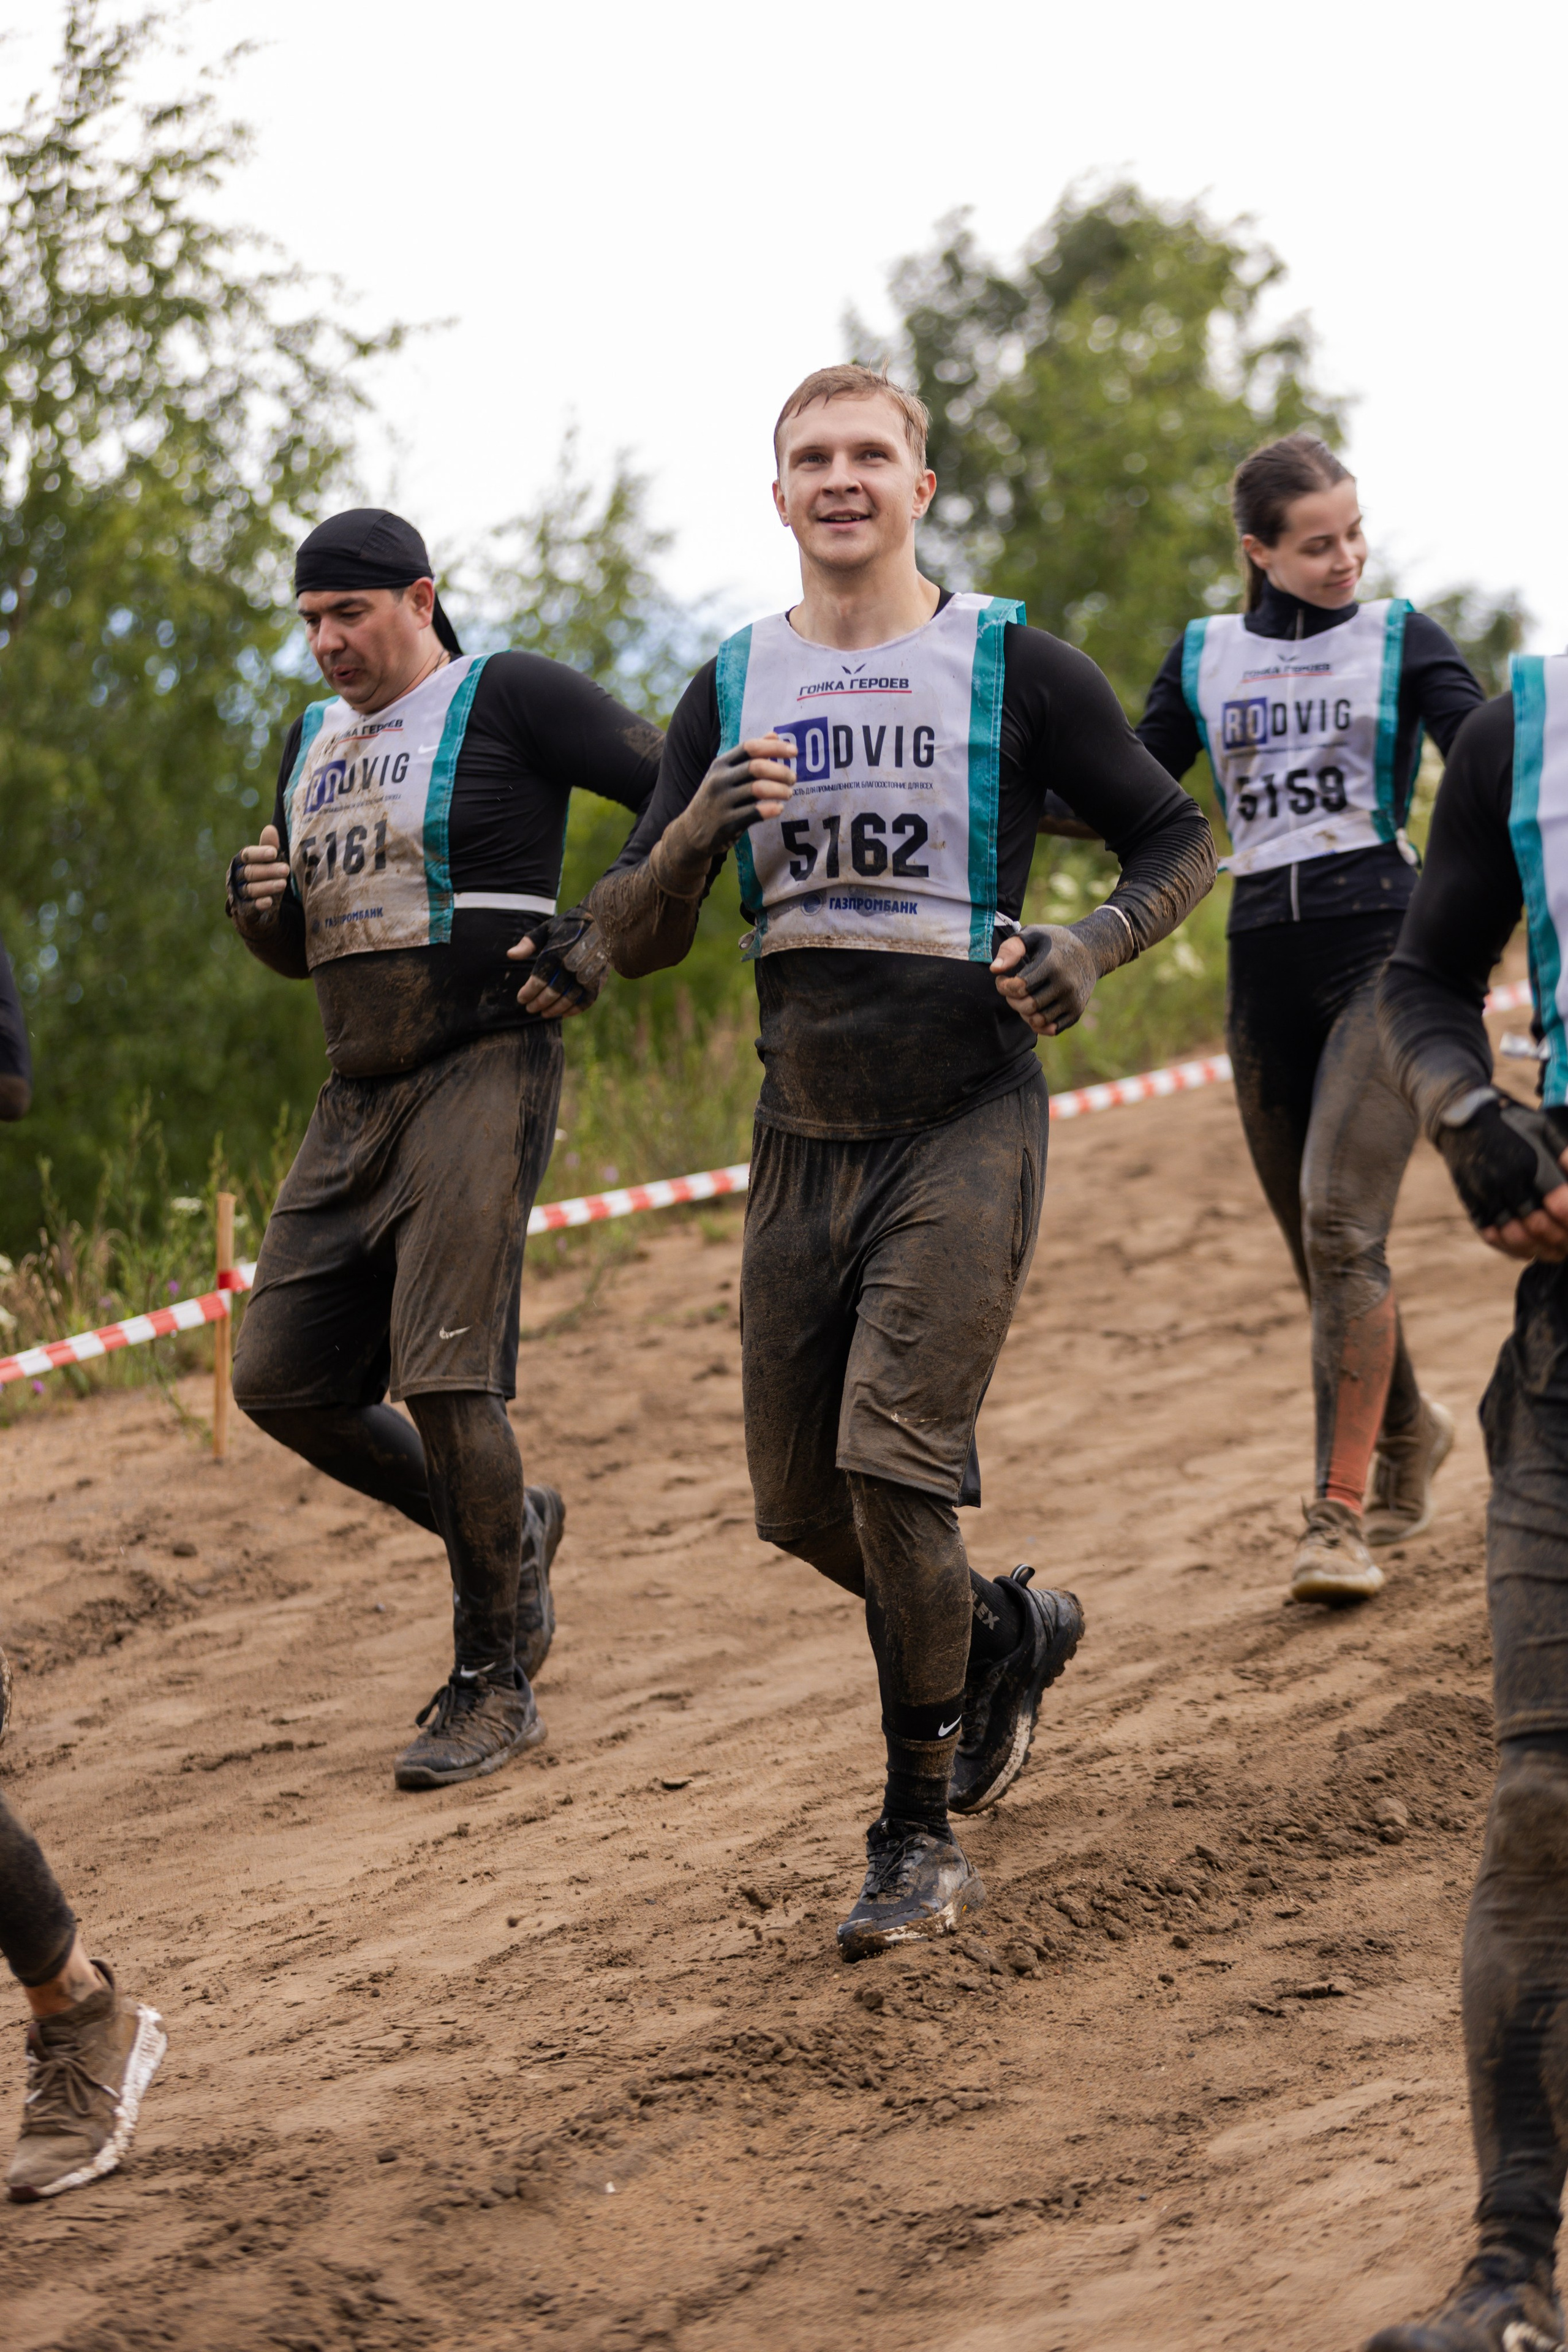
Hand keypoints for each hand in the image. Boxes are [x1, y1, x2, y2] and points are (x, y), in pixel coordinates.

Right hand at [227, 824, 288, 927]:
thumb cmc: (265, 876)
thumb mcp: (269, 862)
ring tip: (283, 884)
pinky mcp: (244, 910)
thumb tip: (270, 828)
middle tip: (286, 870)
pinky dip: (258, 904)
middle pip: (250, 872)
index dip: (259, 853)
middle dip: (268, 871)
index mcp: (241, 862)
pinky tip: (269, 902)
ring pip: (251, 889)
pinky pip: (249, 907)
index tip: (274, 852)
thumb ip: (269, 848)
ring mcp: (239, 894)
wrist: (260, 904)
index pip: (246, 855)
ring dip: (267, 886)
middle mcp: (236, 877)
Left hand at [508, 907, 611, 1018]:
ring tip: (544, 1014)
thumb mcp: (546, 929)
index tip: (521, 998)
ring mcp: (586, 974)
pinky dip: (574, 1010)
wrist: (602, 921)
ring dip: (554, 1010)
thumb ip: (528, 943)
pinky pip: (585, 1001)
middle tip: (529, 1009)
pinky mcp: (598, 980)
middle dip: (538, 1004)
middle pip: (551, 993)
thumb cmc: (568, 925)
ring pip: (567, 1000)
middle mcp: (571, 965)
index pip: (538, 980)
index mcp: (555, 952)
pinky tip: (563, 1013)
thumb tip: (510, 955)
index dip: (528, 992)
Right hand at [675, 738, 795, 858]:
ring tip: (788, 793)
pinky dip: (771, 809)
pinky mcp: (728, 823)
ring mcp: (722, 802)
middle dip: (781, 771)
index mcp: (721, 764)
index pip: (750, 747)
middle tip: (792, 778)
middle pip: (756, 767)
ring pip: (758, 789)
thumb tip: (774, 735)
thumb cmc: (716, 798)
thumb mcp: (726, 773)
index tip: (794, 752)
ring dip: (780, 790)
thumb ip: (750, 755)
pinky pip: (754, 813)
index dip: (774, 747)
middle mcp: (720, 780)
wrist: (691, 832)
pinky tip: (779, 808)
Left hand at [991, 923, 1101, 1036]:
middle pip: (1028, 1006)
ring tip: (1022, 999)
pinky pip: (1051, 1029)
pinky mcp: (1076, 1012)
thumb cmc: (1054, 942)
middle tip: (1011, 991)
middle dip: (1012, 1000)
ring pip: (1038, 1021)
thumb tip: (995, 970)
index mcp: (1053, 964)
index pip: (1020, 987)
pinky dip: (1037, 1024)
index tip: (1002, 979)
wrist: (1090, 951)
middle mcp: (1066, 984)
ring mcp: (1073, 1000)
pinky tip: (1034, 1009)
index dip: (1004, 986)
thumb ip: (1011, 949)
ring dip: (1023, 1013)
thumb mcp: (1033, 935)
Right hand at [1435, 1091, 1567, 1259]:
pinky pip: (1489, 1232)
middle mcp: (1504, 1180)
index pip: (1557, 1202)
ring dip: (1536, 1248)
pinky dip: (1509, 1248)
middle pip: (1536, 1224)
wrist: (1460, 1114)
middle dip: (1558, 1239)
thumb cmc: (1510, 1120)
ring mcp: (1484, 1192)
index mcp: (1527, 1162)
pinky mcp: (1469, 1199)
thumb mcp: (1542, 1126)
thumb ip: (1564, 1152)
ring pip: (1512, 1234)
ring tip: (1554, 1253)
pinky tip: (1528, 1252)